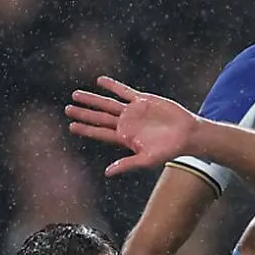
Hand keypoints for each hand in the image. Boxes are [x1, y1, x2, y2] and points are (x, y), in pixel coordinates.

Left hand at [66, 76, 201, 176]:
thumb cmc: (169, 150)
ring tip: (76, 94)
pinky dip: (112, 86)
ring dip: (93, 99)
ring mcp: (133, 111)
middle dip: (84, 113)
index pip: (100, 133)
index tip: (71, 126)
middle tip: (67, 109)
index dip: (86, 129)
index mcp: (125, 138)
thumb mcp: (147, 160)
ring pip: (108, 103)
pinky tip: (99, 81)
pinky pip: (124, 91)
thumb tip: (107, 173)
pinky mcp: (143, 100)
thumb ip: (127, 164)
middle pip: (100, 117)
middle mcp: (126, 124)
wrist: (187, 134)